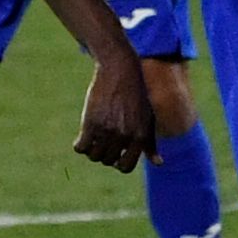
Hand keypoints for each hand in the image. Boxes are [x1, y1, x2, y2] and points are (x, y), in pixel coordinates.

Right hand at [75, 55, 154, 170]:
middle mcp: (125, 136)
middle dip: (104, 154)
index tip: (114, 154)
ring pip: (93, 156)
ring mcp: (108, 130)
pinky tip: (83, 135)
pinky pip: (80, 147)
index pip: (125, 167)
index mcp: (141, 137)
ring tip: (94, 137)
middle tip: (102, 141)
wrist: (121, 70)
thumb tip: (159, 163)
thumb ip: (151, 143)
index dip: (118, 163)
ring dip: (91, 150)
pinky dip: (79, 145)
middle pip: (107, 161)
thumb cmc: (137, 96)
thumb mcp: (148, 119)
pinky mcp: (91, 122)